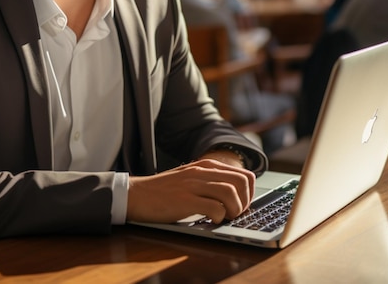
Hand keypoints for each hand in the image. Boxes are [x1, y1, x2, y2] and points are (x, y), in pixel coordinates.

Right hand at [127, 159, 255, 223]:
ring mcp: (193, 185)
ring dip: (233, 210)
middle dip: (245, 202)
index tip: (241, 205)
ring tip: (224, 217)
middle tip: (234, 214)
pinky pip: (215, 208)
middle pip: (241, 182)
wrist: (138, 194)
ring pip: (231, 194)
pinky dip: (219, 218)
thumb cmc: (164, 191)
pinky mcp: (185, 200)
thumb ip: (210, 180)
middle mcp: (202, 171)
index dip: (249, 194)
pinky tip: (210, 220)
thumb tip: (236, 194)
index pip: (244, 175)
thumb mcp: (190, 178)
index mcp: (206, 165)